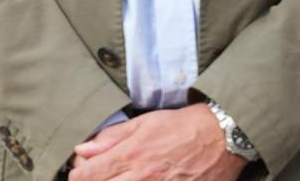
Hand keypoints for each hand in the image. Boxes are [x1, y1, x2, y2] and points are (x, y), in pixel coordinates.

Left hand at [70, 106, 245, 180]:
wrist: (222, 138)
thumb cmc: (181, 127)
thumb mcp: (142, 123)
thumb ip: (110, 138)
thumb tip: (82, 149)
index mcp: (130, 155)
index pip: (88, 175)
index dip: (77, 175)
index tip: (78, 173)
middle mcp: (142, 177)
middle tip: (95, 177)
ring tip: (115, 179)